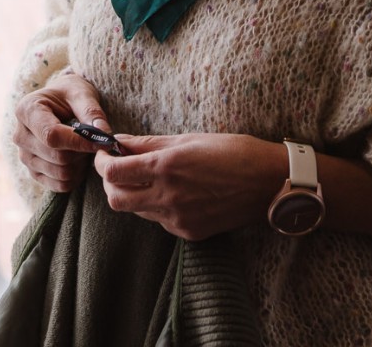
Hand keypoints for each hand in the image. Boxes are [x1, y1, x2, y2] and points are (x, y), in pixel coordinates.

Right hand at [13, 72, 112, 191]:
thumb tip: (103, 134)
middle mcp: (20, 135)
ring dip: (81, 164)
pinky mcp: (33, 172)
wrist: (58, 103)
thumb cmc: (69, 95)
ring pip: (61, 173)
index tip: (103, 142)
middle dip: (83, 152)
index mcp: (27, 110)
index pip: (52, 135)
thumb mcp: (82, 93)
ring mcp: (24, 156)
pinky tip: (80, 159)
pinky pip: (60, 185)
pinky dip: (77, 176)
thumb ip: (92, 112)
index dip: (80, 142)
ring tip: (86, 147)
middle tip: (95, 140)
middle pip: (58, 157)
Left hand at [94, 133, 283, 240]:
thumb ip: (149, 144)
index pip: (113, 173)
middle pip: (115, 198)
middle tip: (119, 168)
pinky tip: (175, 193)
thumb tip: (118, 142)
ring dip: (134, 194)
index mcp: (167, 167)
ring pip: (137, 211)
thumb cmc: (233, 152)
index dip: (102, 163)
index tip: (106, 154)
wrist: (269, 183)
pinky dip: (157, 206)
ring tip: (149, 178)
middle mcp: (168, 196)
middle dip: (111, 183)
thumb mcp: (189, 139)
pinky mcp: (189, 233)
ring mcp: (178, 219)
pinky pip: (160, 221)